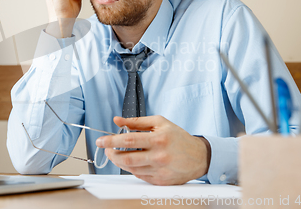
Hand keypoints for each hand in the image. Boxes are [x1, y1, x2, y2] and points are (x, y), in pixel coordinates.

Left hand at [96, 115, 210, 184]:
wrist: (199, 156)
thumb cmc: (178, 137)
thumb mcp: (159, 122)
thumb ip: (137, 121)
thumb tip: (117, 120)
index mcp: (158, 139)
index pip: (129, 140)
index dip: (111, 140)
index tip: (101, 140)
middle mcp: (159, 156)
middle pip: (126, 158)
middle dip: (111, 154)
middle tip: (106, 149)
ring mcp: (159, 171)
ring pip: (131, 169)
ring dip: (119, 162)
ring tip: (116, 154)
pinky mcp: (160, 181)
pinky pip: (140, 176)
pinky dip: (132, 168)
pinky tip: (132, 161)